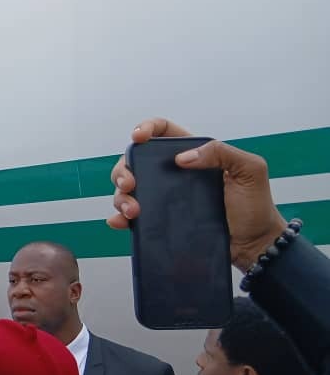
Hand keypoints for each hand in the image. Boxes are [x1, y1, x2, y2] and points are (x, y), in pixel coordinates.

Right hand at [107, 118, 286, 271]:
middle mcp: (174, 174)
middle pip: (136, 161)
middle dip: (123, 169)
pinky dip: (120, 217)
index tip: (138, 138)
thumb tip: (182, 158)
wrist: (254, 245)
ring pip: (129, 188)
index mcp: (193, 154)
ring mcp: (165, 197)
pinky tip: (121, 222)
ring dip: (121, 196)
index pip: (163, 132)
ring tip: (132, 210)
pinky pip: (132, 216)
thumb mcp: (250, 170)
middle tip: (129, 184)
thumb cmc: (255, 207)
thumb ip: (222, 153)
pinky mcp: (160, 220)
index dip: (146, 128)